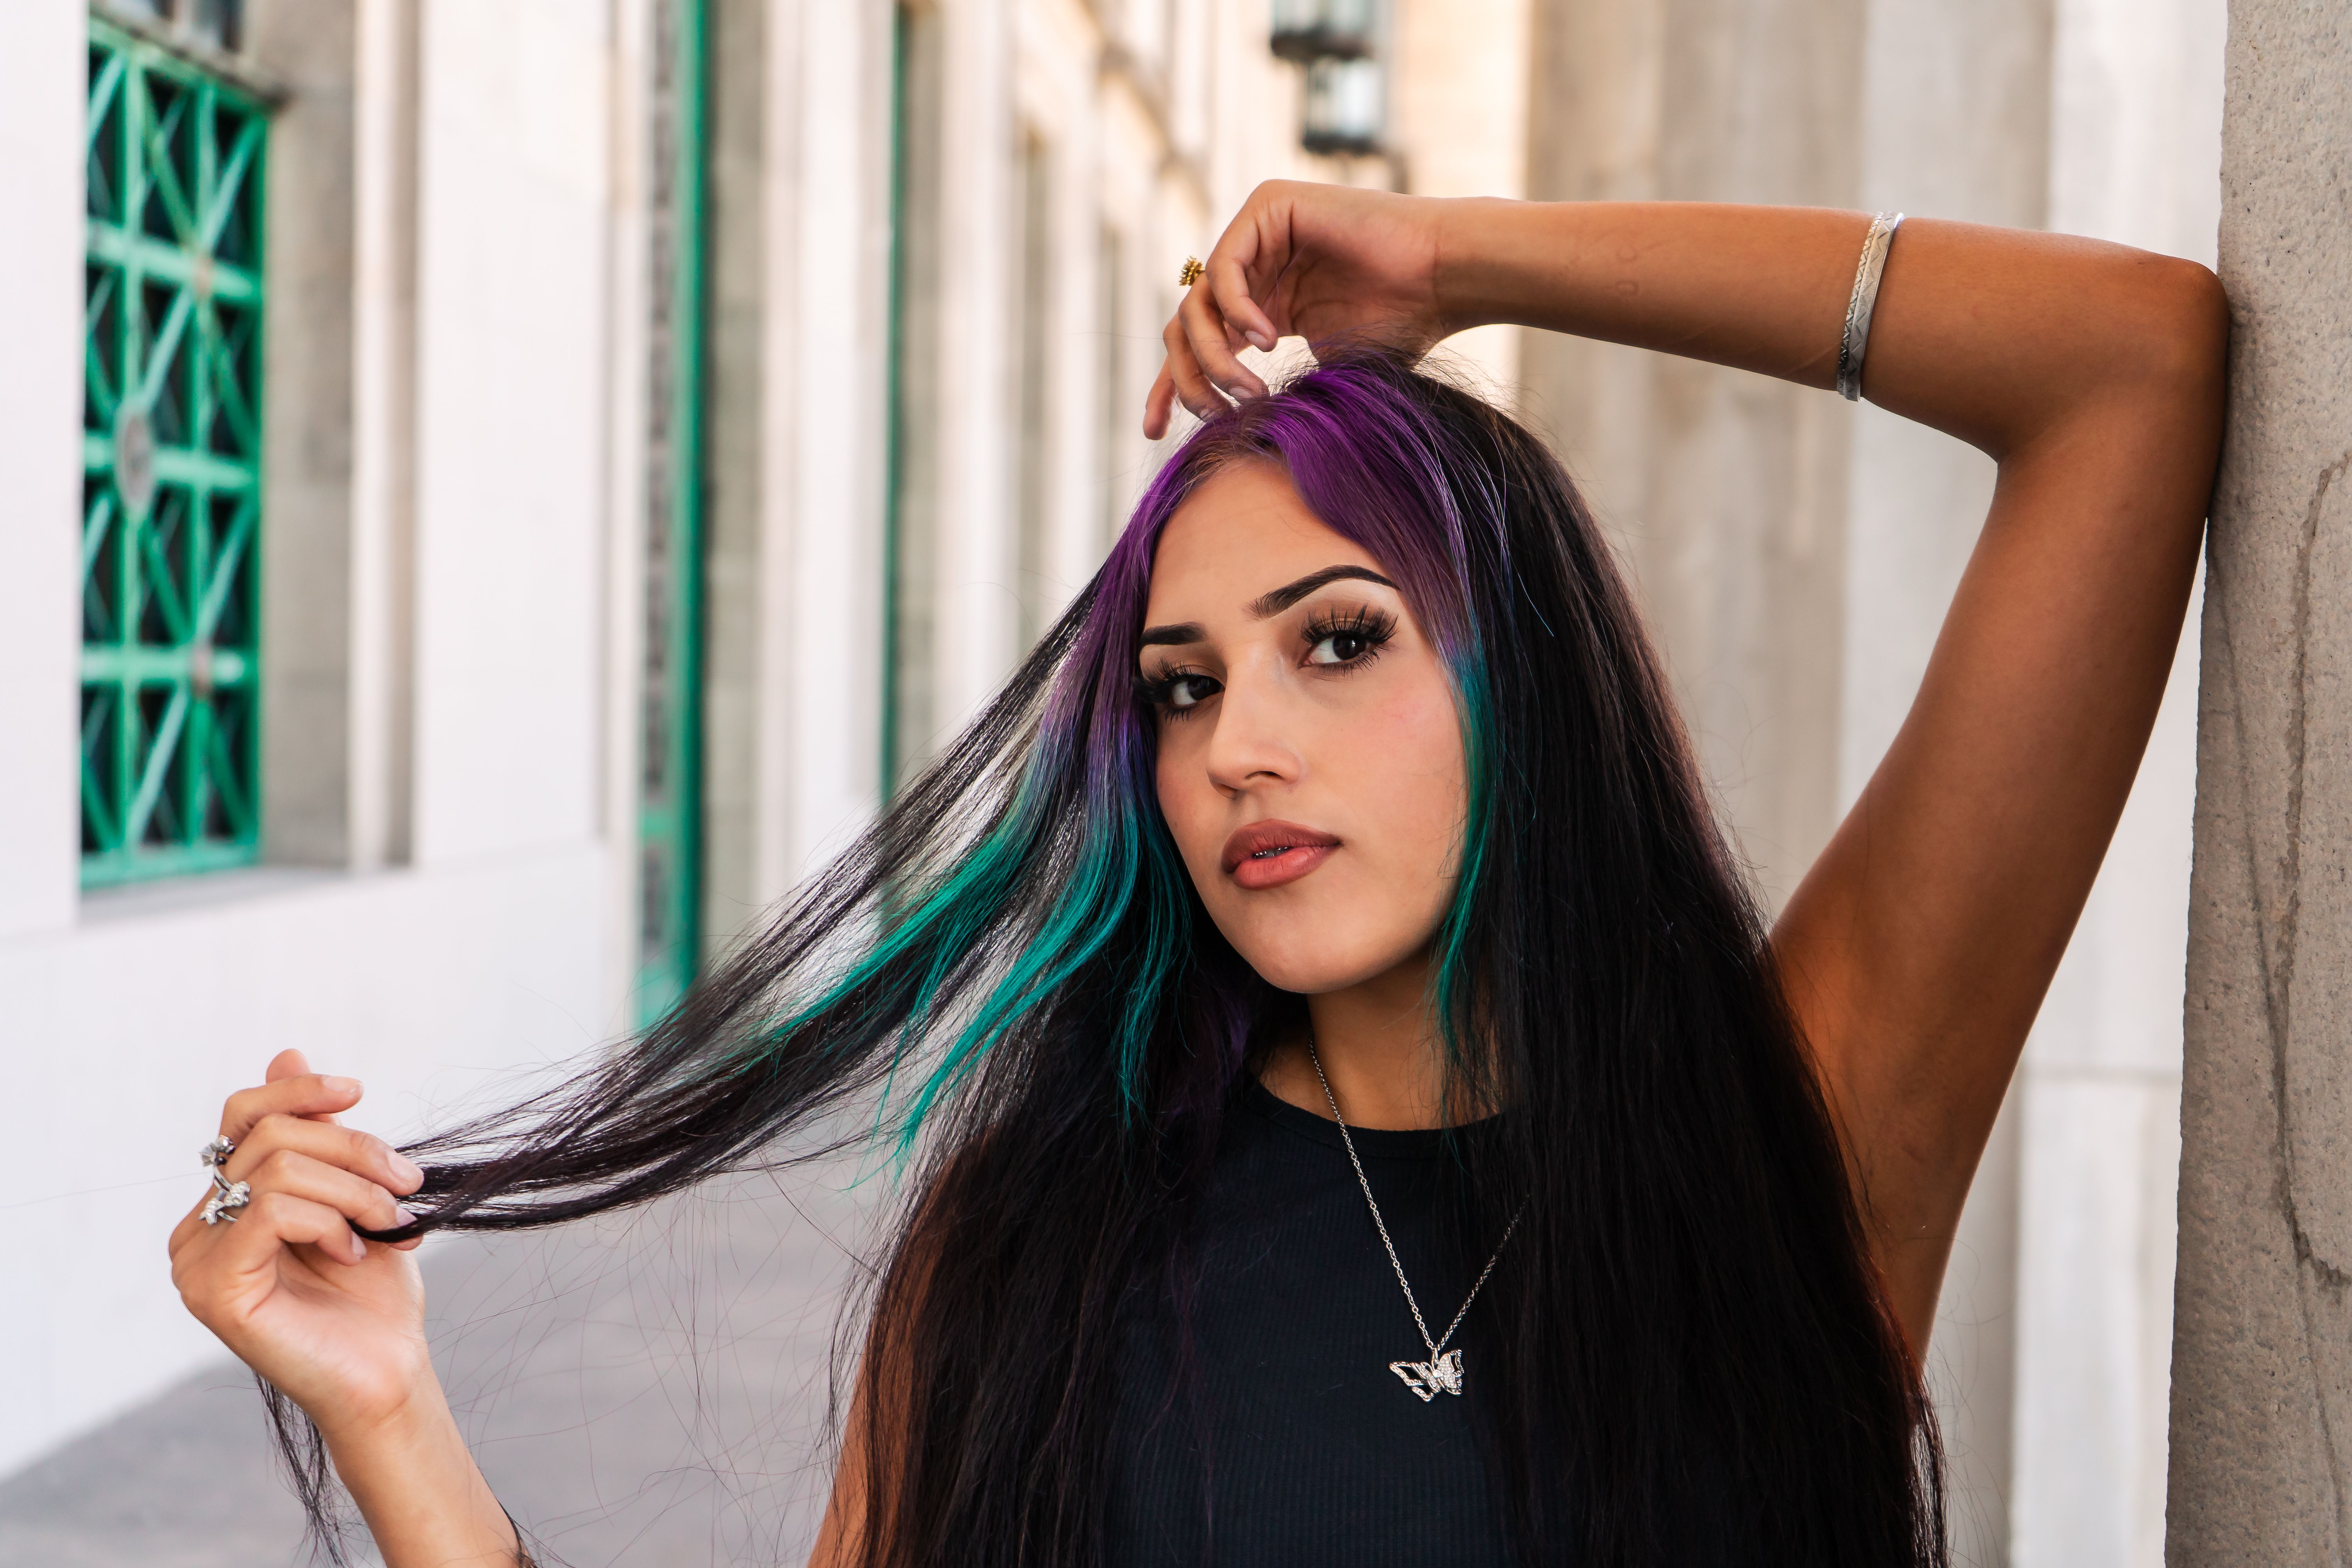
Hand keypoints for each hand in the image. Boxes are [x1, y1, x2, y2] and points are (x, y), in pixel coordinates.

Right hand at [169, 1048, 431, 1436]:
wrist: (387, 1371)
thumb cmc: (373, 1292)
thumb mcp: (355, 1194)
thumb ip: (319, 1134)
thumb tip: (286, 1050)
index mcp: (227, 1203)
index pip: (245, 1114)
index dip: (299, 1091)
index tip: (357, 1093)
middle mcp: (198, 1229)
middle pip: (272, 1135)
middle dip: (353, 1149)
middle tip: (407, 1181)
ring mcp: (196, 1261)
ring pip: (278, 1170)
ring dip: (355, 1188)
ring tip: (391, 1221)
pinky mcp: (212, 1289)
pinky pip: (271, 1212)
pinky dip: (328, 1221)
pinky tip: (353, 1253)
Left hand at [1146, 181, 1456, 437]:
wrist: (1443, 282)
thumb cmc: (1402, 330)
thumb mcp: (1323, 375)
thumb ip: (1273, 390)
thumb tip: (1233, 438)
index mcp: (1261, 308)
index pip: (1197, 345)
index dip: (1170, 386)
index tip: (1153, 433)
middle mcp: (1254, 270)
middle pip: (1185, 325)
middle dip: (1186, 377)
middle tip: (1211, 415)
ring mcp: (1258, 235)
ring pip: (1196, 302)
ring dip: (1213, 355)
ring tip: (1248, 389)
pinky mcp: (1268, 207)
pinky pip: (1223, 269)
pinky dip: (1235, 312)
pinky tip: (1266, 341)